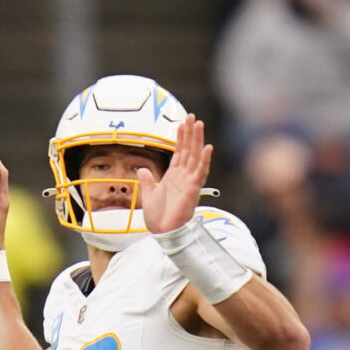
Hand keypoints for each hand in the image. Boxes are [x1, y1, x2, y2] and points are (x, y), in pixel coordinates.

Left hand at [139, 115, 212, 233]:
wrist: (164, 233)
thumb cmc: (159, 218)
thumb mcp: (148, 195)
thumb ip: (147, 181)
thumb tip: (142, 169)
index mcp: (173, 177)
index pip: (179, 152)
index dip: (181, 138)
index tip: (182, 123)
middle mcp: (183, 177)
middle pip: (189, 150)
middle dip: (190, 133)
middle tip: (193, 116)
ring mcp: (189, 182)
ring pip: (195, 156)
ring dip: (197, 140)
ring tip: (199, 124)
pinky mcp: (193, 190)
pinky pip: (200, 172)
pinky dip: (204, 160)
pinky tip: (207, 147)